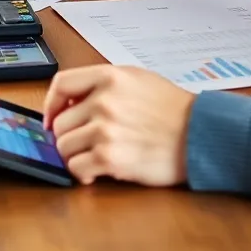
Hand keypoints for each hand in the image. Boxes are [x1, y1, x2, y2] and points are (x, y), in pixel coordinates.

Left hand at [42, 65, 192, 185]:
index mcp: (110, 77)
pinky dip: (82, 173)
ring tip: (94, 156)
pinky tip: (96, 171)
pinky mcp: (110, 158)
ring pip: (64, 147)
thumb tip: (73, 101)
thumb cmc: (173, 109)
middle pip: (60, 122)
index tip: (52, 116)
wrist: (200, 133)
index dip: (51, 103)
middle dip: (69, 136)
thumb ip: (104, 85)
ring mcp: (105, 129)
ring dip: (75, 155)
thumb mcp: (138, 79)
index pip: (61, 83)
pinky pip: (76, 167)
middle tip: (84, 143)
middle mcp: (104, 101)